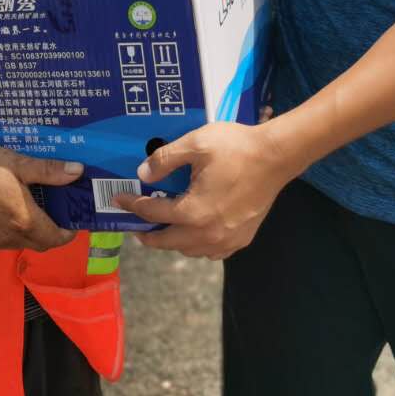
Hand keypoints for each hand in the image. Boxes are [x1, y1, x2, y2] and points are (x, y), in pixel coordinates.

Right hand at [0, 147, 80, 254]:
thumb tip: (77, 171)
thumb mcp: (18, 164)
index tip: (70, 222)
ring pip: (18, 243)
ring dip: (25, 231)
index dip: (67, 233)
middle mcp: (10, 239)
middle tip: (50, 212)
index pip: (56, 239)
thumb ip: (49, 171)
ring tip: (20, 207)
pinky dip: (4, 232)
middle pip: (39, 243)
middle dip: (48, 232)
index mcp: (25, 221)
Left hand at [111, 121, 291, 259]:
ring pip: (189, 250)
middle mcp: (208, 234)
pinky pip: (211, 251)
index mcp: (193, 211)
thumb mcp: (196, 144)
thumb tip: (142, 174)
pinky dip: (197, 245)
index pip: (153, 213)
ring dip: (172, 240)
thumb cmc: (236, 148)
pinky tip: (194, 231)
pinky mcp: (242, 239)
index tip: (119, 200)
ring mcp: (227, 240)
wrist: (276, 157)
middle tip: (136, 225)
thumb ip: (165, 160)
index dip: (133, 205)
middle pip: (167, 241)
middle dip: (147, 233)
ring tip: (164, 226)